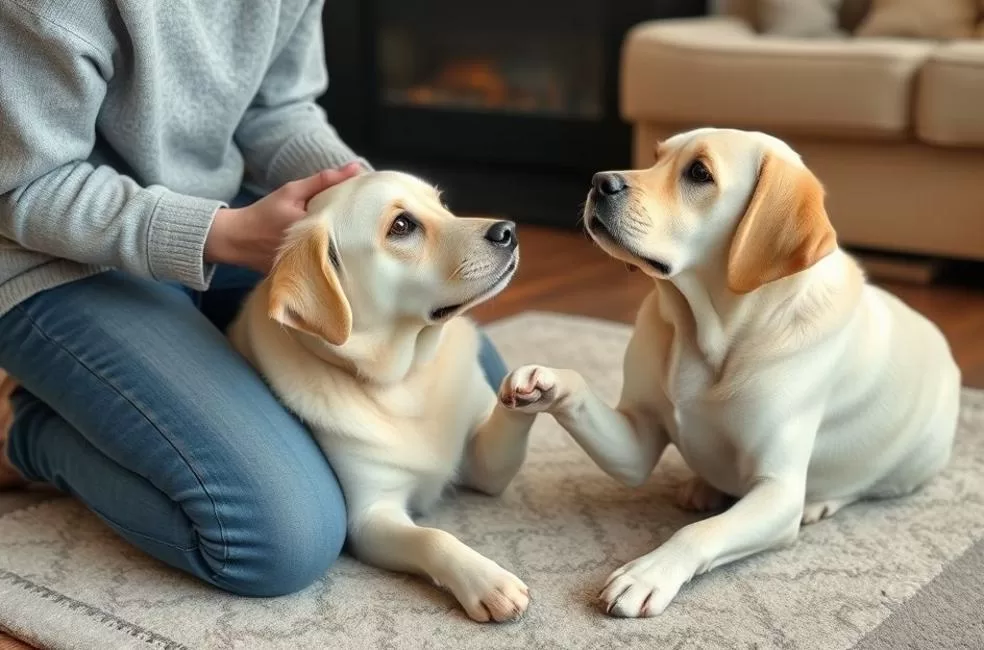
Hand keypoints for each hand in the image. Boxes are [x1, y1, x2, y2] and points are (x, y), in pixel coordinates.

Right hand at [204, 162, 361, 272]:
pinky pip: (327, 269)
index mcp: (313, 230)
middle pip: (349, 244)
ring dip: (350, 249)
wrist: (237, 239)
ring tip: (364, 240)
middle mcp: (313, 252)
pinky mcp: (305, 278)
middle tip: (375, 227)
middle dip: (361, 235)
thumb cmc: (265, 213)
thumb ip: (324, 180)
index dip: (366, 218)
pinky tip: (343, 253)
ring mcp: (309, 268)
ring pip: (340, 259)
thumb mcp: (292, 192)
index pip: (351, 223)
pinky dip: (335, 260)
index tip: (377, 211)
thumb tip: (356, 167)